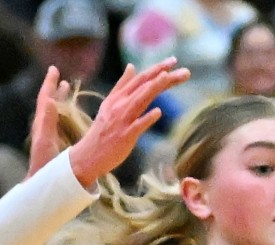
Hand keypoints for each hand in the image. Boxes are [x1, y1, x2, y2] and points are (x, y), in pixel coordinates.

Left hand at [27, 66, 72, 177]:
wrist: (40, 185)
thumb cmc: (44, 167)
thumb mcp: (46, 143)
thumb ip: (47, 122)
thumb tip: (50, 100)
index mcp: (41, 125)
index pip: (45, 99)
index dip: (49, 84)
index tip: (54, 70)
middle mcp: (44, 127)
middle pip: (49, 102)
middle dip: (54, 89)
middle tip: (60, 76)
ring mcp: (49, 135)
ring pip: (55, 111)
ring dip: (61, 99)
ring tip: (67, 87)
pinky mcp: (55, 143)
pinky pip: (61, 122)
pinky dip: (66, 112)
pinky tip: (73, 112)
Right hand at [68, 59, 189, 187]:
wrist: (88, 155)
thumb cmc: (103, 131)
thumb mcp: (110, 104)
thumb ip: (122, 86)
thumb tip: (131, 67)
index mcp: (118, 97)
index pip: (141, 78)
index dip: (158, 68)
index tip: (174, 60)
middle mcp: (121, 105)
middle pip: (144, 86)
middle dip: (164, 76)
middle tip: (186, 72)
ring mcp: (122, 120)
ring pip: (140, 100)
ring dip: (154, 88)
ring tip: (168, 77)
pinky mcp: (124, 136)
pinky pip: (137, 126)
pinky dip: (147, 118)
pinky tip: (158, 112)